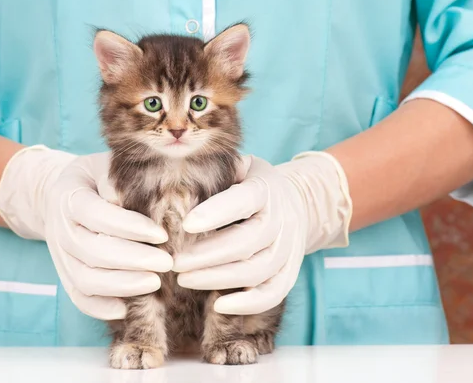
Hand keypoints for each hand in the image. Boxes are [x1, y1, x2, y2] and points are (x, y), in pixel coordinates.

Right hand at [0, 146, 172, 319]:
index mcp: (69, 197)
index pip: (97, 215)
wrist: (58, 196)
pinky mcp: (65, 275)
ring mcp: (61, 256)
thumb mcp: (104, 166)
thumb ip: (117, 179)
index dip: (129, 227)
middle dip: (133, 260)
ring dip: (121, 285)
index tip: (161, 234)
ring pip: (85, 279)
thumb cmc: (95, 178)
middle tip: (167, 263)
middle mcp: (61, 229)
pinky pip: (78, 297)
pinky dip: (100, 308)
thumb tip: (131, 198)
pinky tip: (127, 308)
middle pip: (93, 252)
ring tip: (155, 283)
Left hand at [173, 152, 351, 314]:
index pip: (243, 201)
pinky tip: (217, 306)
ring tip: (184, 279)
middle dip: (207, 255)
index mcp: (266, 189)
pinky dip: (247, 304)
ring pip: (256, 271)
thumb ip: (218, 169)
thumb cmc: (253, 184)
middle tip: (175, 262)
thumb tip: (180, 169)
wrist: (298, 202)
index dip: (216, 213)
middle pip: (246, 242)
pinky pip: (272, 294)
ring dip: (217, 279)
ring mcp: (288, 248)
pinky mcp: (289, 272)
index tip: (186, 224)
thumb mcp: (241, 167)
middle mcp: (281, 219)